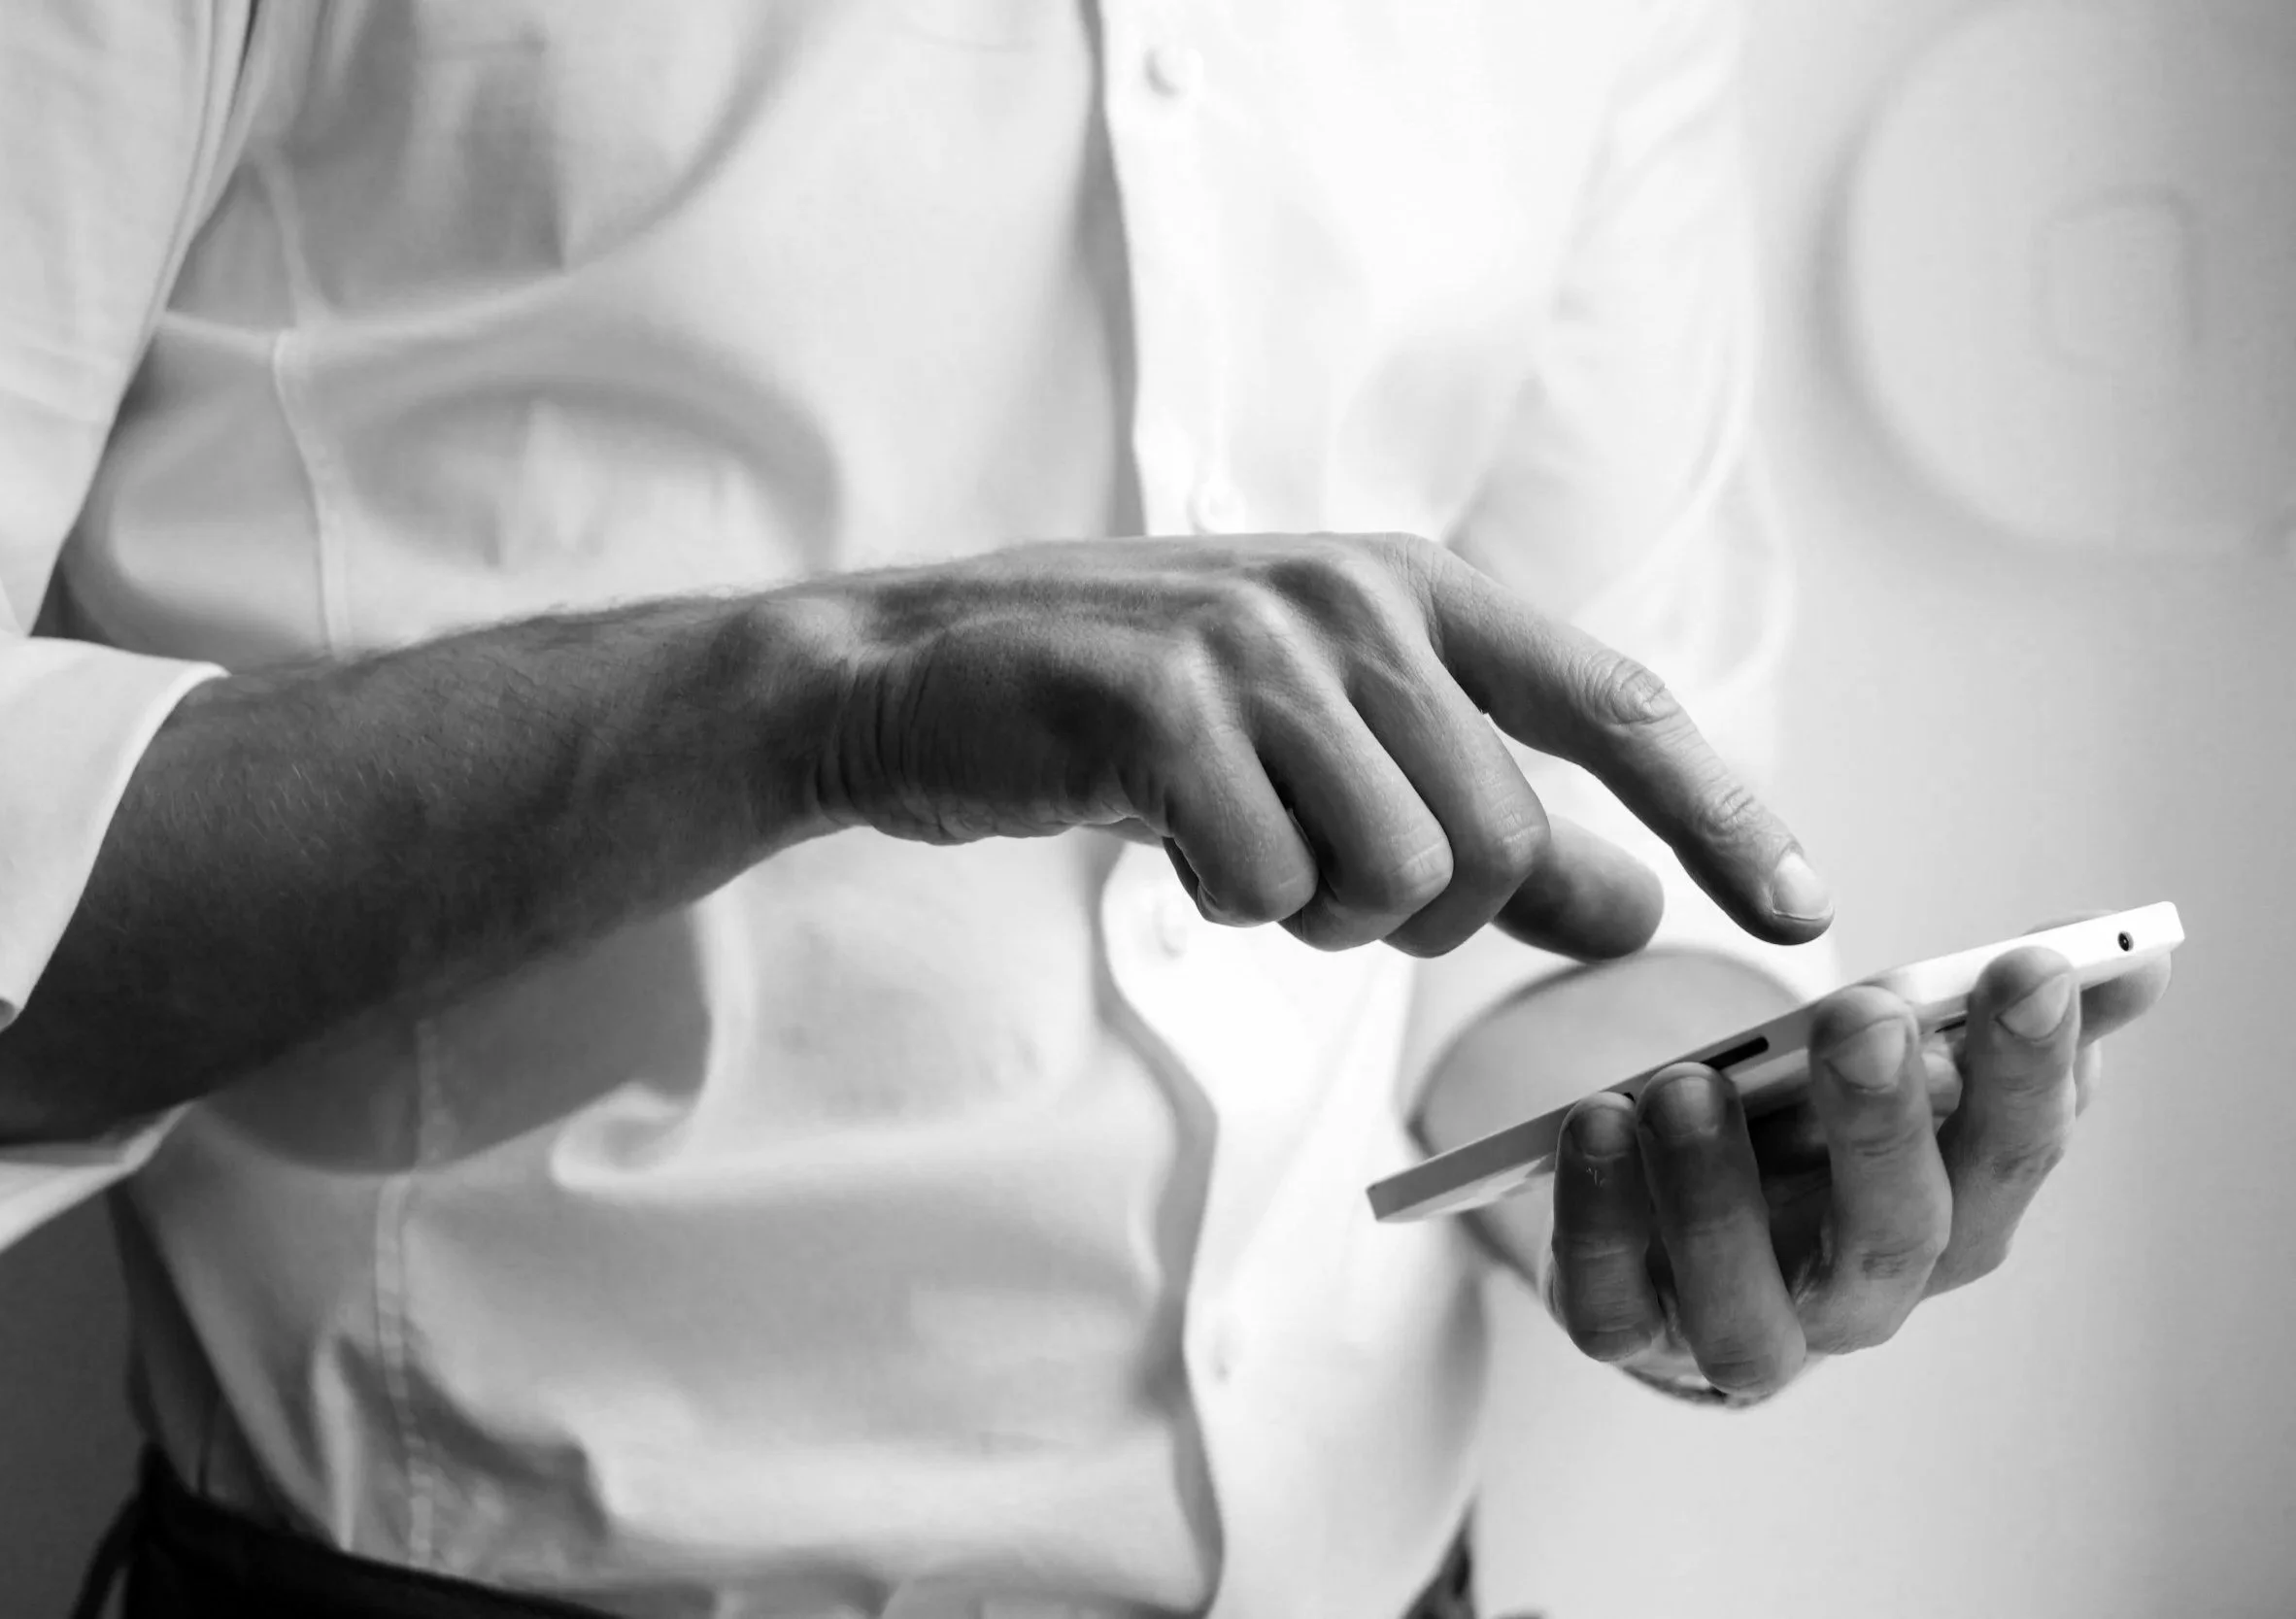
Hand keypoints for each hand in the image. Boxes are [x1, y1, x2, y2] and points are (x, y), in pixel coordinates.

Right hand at [811, 533, 1831, 959]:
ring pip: (1392, 875)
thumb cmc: (1141, 714)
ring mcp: (1256, 644)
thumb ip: (1488, 819)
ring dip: (1315, 911)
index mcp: (1415, 589)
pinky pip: (1267, 888)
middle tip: (1316, 876)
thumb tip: (1637, 905)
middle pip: (1496, 841)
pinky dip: (1227, 904)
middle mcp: (1355, 599)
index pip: (1618, 707)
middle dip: (1419, 912)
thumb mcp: (1331, 747)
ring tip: (1237, 842)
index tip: (1805, 913)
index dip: (1723, 814)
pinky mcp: (1162, 706)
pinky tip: (1167, 837)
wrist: (923, 673)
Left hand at [1542, 928, 2172, 1399]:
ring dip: (1718, 1195)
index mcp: (1951, 1216)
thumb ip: (1999, 1013)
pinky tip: (1595, 1123)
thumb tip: (2136, 959)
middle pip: (1894, 1236)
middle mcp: (1860, 1294)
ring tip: (1687, 1085)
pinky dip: (1599, 1220)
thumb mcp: (1908, 1065)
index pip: (2013, 1154)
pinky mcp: (1628, 1328)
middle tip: (1864, 1018)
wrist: (1684, 1225)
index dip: (2028, 1069)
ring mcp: (1741, 1325)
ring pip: (1746, 1306)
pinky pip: (1610, 1303)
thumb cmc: (1814, 1137)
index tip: (2026, 965)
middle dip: (1884, 1125)